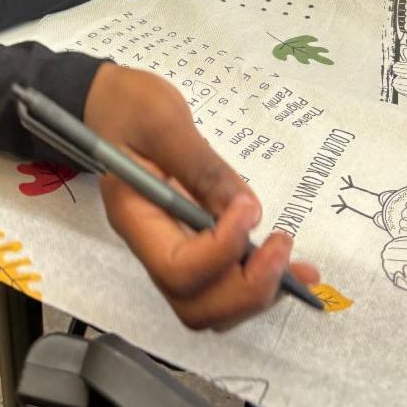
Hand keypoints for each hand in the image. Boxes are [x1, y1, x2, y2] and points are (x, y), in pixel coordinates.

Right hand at [83, 66, 318, 329]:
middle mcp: (151, 245)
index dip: (221, 251)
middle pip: (195, 305)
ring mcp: (171, 246)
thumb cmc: (127, 104)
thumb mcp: (162, 120)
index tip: (249, 210)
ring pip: (211, 305)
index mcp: (134, 216)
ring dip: (257, 292)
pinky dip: (259, 281)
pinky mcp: (192, 240)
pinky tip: (293, 268)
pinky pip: (222, 281)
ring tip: (296, 266)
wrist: (109, 102)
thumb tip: (247, 209)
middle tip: (281, 249)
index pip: (177, 268)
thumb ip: (202, 165)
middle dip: (246, 289)